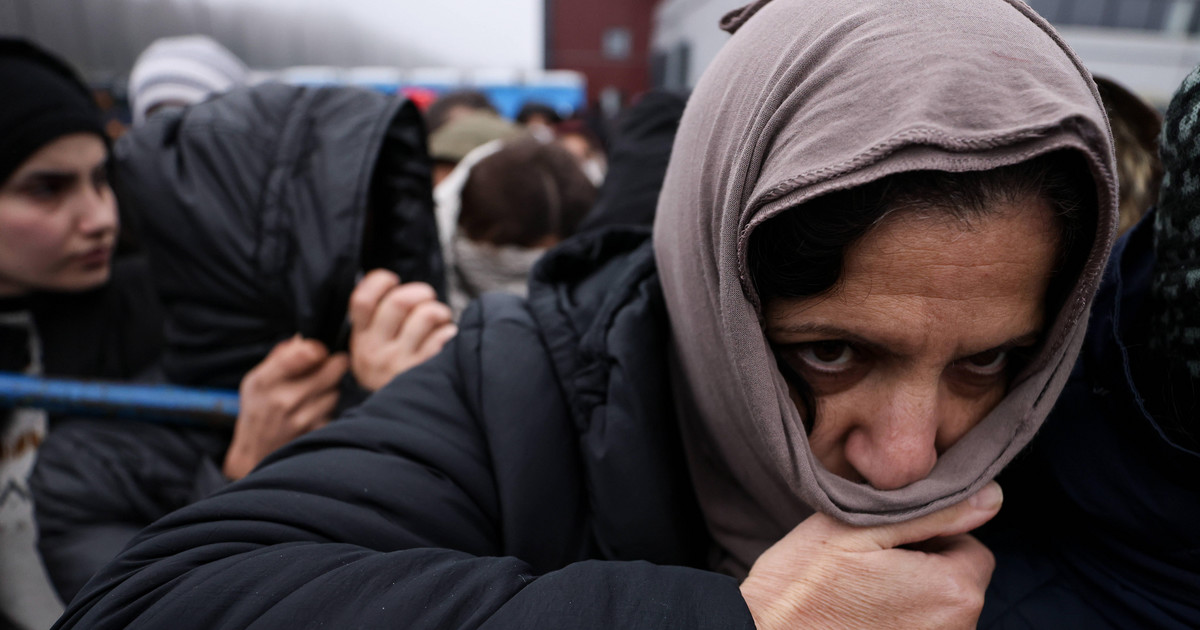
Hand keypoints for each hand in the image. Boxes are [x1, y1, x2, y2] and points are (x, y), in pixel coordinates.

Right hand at [223, 337, 348, 479]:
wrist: (254, 452)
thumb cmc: (257, 411)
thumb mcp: (256, 381)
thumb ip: (280, 357)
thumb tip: (303, 339)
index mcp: (265, 381)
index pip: (306, 353)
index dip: (318, 349)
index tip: (318, 352)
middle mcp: (284, 399)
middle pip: (332, 369)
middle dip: (334, 364)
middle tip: (329, 365)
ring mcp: (301, 418)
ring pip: (335, 391)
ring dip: (331, 388)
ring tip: (316, 392)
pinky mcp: (313, 432)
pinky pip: (333, 411)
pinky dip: (328, 408)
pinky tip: (315, 410)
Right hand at [347, 270, 456, 390]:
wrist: (398, 418)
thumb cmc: (392, 370)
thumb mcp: (373, 348)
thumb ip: (377, 319)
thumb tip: (390, 280)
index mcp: (360, 339)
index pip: (361, 300)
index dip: (379, 281)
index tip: (392, 280)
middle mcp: (376, 352)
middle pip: (399, 301)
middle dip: (421, 292)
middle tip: (427, 299)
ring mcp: (399, 364)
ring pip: (426, 315)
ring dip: (439, 311)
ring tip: (439, 321)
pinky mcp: (423, 373)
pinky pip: (443, 336)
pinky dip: (449, 332)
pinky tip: (446, 340)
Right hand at [740, 482, 1002, 629]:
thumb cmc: (801, 585)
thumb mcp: (860, 529)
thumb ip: (933, 512)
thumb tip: (992, 498)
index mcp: (953, 591)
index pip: (971, 546)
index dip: (930, 537)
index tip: (886, 542)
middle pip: (957, 582)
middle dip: (923, 569)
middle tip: (867, 566)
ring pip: (936, 611)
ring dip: (908, 598)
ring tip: (859, 594)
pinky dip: (894, 624)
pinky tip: (858, 620)